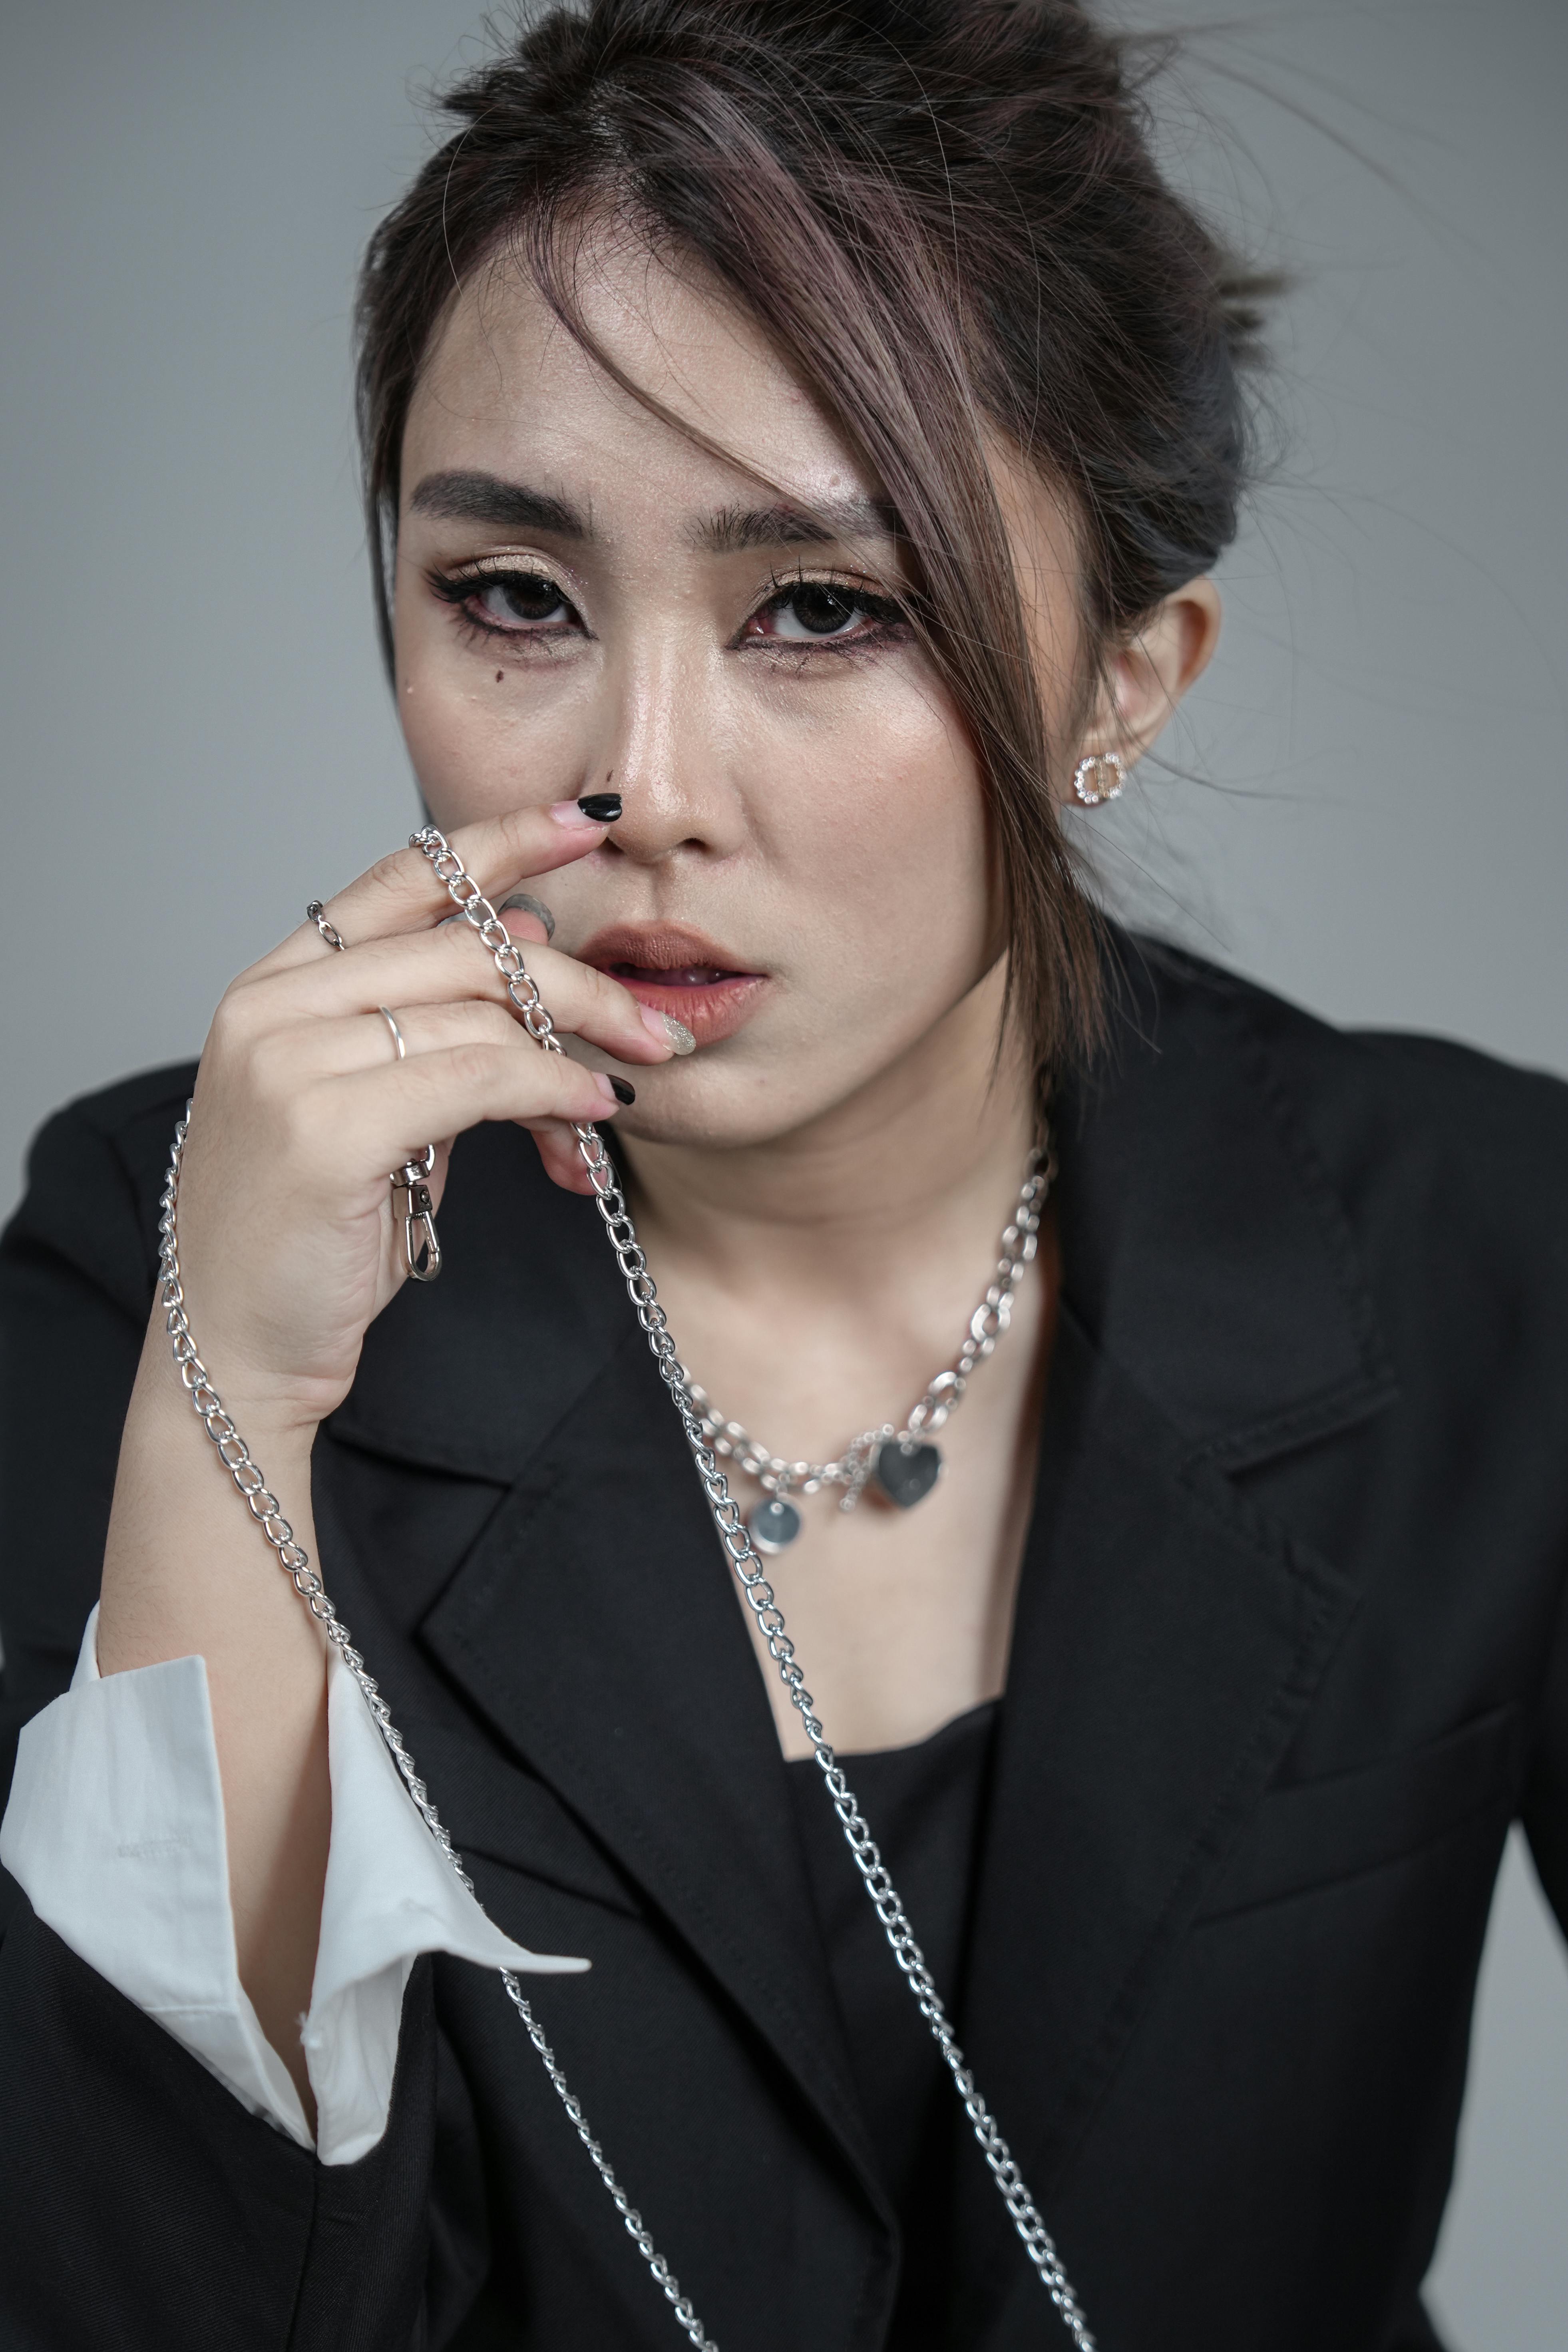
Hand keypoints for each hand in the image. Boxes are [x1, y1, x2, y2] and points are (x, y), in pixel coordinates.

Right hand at [169, 804, 672, 1438]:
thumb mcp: (381, 1109)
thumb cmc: (315, 1236)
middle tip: (658, 1028)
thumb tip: (528, 934)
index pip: (401, 879)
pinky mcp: (324, 1127)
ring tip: (625, 1092)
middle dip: (580, 984)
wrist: (239, 1349)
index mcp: (275, 987)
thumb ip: (437, 1027)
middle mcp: (270, 1007)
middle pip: (463, 947)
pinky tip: (588, 1121)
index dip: (500, 841)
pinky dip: (551, 1092)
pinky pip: (477, 1077)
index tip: (587, 822)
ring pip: (479, 1012)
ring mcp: (288, 1062)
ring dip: (576, 1050)